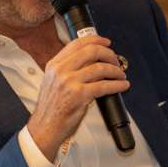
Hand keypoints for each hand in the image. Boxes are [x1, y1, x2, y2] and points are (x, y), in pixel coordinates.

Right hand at [28, 35, 129, 159]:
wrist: (44, 127)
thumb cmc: (52, 107)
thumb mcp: (53, 81)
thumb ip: (68, 68)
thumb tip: (92, 60)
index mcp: (55, 64)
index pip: (77, 43)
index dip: (96, 40)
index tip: (107, 43)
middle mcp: (61, 70)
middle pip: (92, 51)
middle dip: (109, 54)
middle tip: (116, 61)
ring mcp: (69, 82)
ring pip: (100, 68)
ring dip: (116, 71)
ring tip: (120, 75)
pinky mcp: (79, 95)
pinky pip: (104, 86)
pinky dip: (117, 85)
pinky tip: (123, 85)